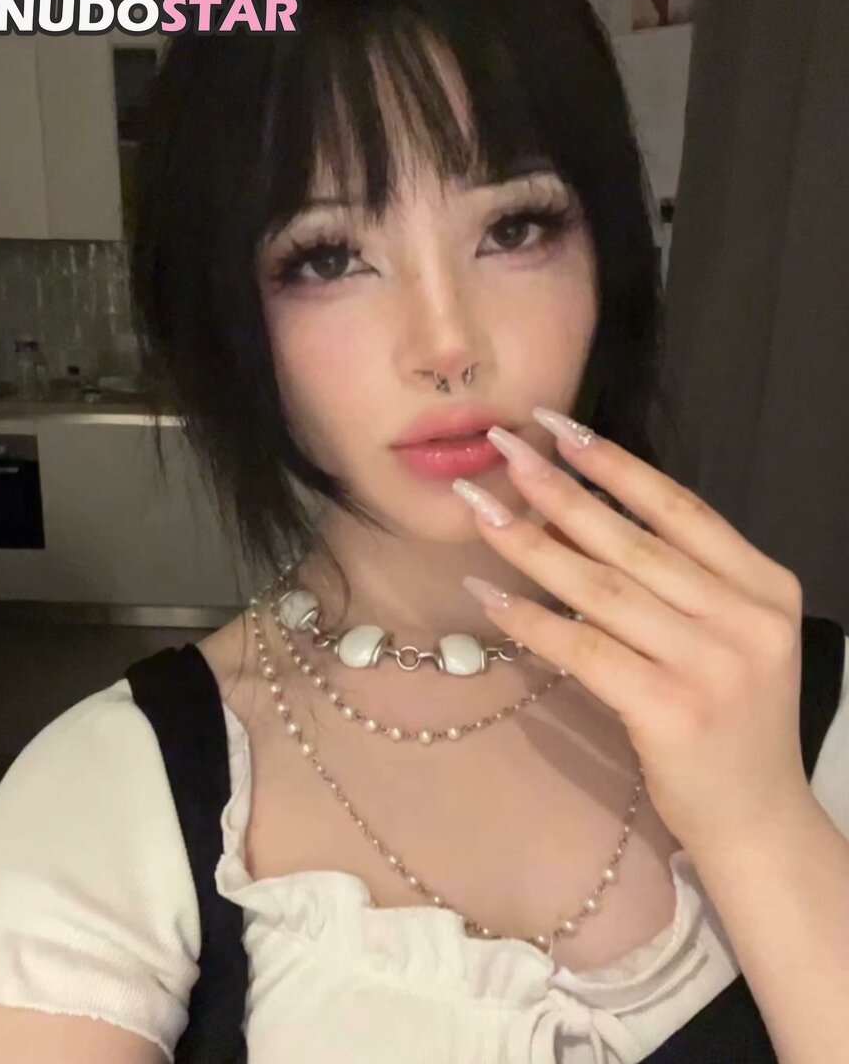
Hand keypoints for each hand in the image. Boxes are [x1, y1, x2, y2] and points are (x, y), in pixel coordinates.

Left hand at [454, 407, 813, 858]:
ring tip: (479, 510)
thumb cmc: (733, 719)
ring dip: (531, 544)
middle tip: (503, 449)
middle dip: (559, 490)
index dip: (614, 464)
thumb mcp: (729, 634)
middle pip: (632, 540)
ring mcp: (712, 665)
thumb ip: (679, 578)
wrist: (757, 818)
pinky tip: (487, 594)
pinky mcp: (671, 711)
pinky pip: (583, 648)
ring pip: (600, 588)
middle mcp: (745, 617)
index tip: (558, 427)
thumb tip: (577, 513)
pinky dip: (530, 618)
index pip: (679, 507)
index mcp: (764, 585)